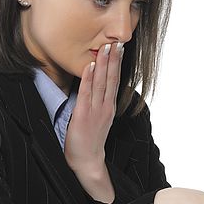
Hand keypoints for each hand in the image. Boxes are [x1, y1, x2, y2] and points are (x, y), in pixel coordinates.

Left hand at [64, 41, 123, 171]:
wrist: (88, 161)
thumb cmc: (89, 141)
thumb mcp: (97, 120)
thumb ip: (97, 104)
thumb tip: (93, 89)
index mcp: (109, 107)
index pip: (114, 81)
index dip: (117, 64)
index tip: (119, 48)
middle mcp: (106, 107)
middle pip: (111, 79)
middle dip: (114, 59)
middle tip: (117, 42)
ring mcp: (96, 111)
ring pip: (101, 83)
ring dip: (104, 64)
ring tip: (106, 48)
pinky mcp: (84, 115)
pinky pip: (87, 94)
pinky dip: (89, 79)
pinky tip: (91, 66)